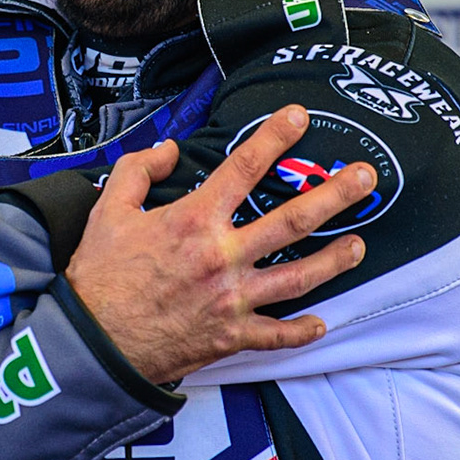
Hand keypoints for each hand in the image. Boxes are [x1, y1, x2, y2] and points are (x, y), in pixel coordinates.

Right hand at [64, 105, 372, 384]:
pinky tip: (321, 323)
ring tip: (359, 246)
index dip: (274, 136)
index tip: (298, 117)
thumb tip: (167, 149)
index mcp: (194, 221)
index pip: (243, 167)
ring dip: (334, 260)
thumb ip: (138, 170)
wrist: (93, 343)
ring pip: (299, 277)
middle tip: (366, 178)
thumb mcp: (107, 210)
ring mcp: (232, 299)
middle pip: (292, 220)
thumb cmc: (98, 278)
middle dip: (335, 195)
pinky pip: (276, 335)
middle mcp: (222, 257)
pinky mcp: (230, 336)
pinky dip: (301, 331)